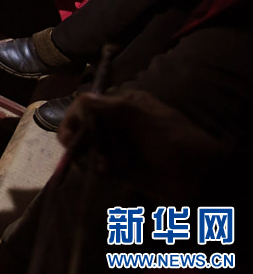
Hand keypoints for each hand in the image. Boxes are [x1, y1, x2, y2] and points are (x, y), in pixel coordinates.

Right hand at [59, 90, 225, 200]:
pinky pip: (98, 166)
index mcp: (124, 106)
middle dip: (76, 137)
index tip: (69, 130)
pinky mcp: (121, 168)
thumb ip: (113, 108)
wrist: (203, 177)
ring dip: (85, 155)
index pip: (89, 105)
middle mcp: (118, 123)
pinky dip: (96, 169)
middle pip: (84, 126)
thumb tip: (82, 96)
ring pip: (88, 147)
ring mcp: (119, 146)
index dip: (75, 115)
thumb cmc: (176, 141)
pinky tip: (104, 173)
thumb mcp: (146, 120)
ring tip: (96, 164)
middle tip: (72, 147)